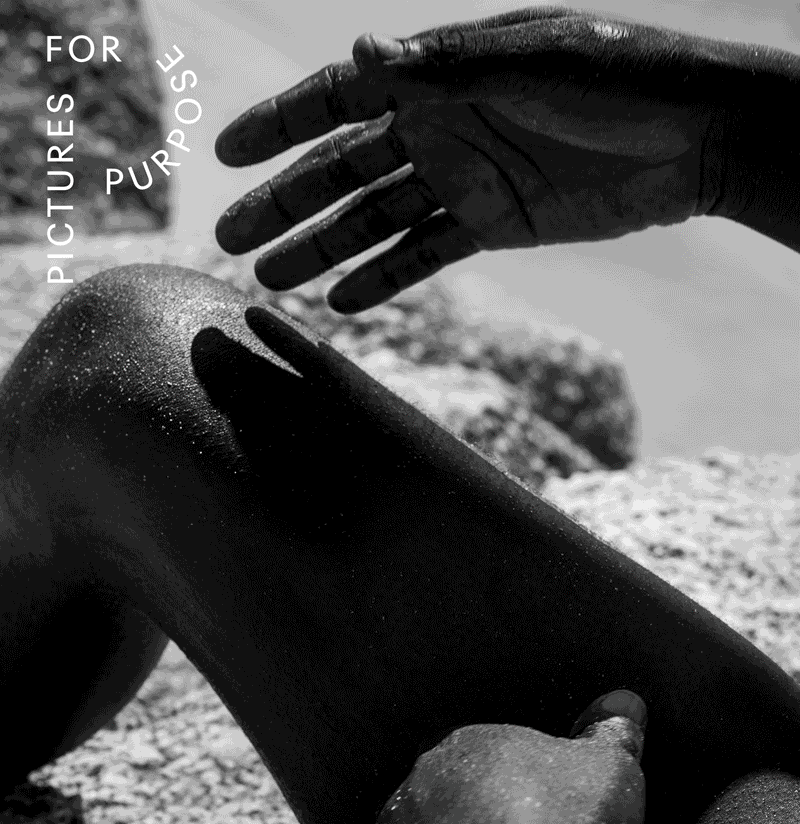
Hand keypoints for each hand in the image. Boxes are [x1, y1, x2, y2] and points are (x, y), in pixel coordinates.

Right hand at [214, 6, 763, 312]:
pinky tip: (341, 303)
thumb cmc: (614, 81)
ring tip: (269, 281)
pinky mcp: (491, 224)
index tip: (227, 155)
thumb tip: (357, 53)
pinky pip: (423, 254)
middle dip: (286, 202)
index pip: (340, 99)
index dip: (281, 125)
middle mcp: (438, 125)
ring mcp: (461, 177)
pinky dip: (384, 278)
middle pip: (343, 169)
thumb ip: (442, 70)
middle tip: (229, 239)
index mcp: (436, 76)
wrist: (691, 139)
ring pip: (374, 218)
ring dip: (321, 249)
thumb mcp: (525, 65)